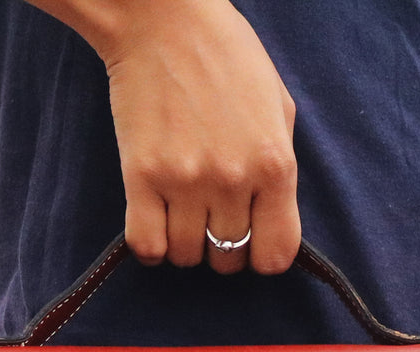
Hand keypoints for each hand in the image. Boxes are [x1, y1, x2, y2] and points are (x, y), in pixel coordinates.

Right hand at [93, 0, 300, 274]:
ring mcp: (185, 181)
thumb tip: (270, 221)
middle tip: (210, 215)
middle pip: (228, 260)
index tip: (251, 237)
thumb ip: (279, 169)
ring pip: (186, 257)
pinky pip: (147, 246)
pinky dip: (151, 245)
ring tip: (181, 210)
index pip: (275, 255)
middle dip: (221, 246)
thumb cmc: (226, 57)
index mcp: (274, 165)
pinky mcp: (141, 177)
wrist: (163, 19)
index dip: (262, 254)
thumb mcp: (277, 108)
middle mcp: (232, 180)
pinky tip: (153, 221)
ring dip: (184, 243)